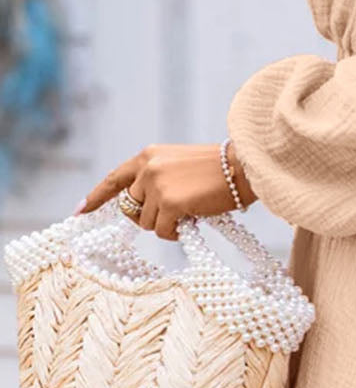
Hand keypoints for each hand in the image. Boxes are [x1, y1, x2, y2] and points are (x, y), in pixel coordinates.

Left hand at [73, 142, 257, 240]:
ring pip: (145, 222)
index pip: (114, 179)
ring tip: (188, 212)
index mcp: (148, 155)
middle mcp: (147, 168)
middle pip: (131, 207)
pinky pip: (161, 231)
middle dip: (147, 216)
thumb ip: (156, 179)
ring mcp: (156, 185)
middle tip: (173, 213)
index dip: (96, 197)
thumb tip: (140, 210)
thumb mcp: (178, 164)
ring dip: (164, 224)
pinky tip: (191, 221)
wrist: (243, 166)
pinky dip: (174, 232)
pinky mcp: (169, 203)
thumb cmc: (217, 169)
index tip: (79, 211)